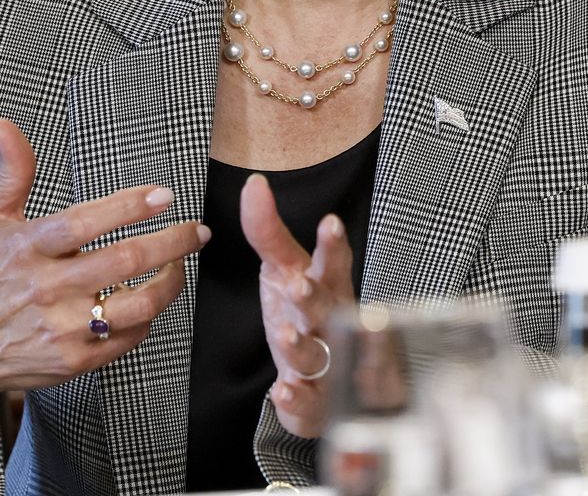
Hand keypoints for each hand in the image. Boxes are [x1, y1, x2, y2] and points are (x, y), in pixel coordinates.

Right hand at [0, 118, 210, 440]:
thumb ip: (12, 173)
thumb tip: (5, 125)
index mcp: (26, 247)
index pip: (84, 221)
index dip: (128, 206)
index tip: (163, 195)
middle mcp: (46, 288)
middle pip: (124, 261)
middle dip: (171, 242)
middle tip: (196, 231)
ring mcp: (63, 328)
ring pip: (137, 305)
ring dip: (170, 282)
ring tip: (180, 265)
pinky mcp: (75, 360)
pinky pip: (129, 337)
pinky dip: (148, 316)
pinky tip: (149, 298)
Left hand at [241, 173, 355, 438]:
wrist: (324, 383)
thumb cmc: (306, 316)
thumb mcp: (285, 271)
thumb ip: (268, 232)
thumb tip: (254, 183)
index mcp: (327, 289)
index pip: (333, 264)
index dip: (332, 246)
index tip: (330, 223)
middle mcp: (331, 325)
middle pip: (326, 309)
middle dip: (314, 298)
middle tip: (300, 286)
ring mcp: (326, 366)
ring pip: (317, 356)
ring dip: (301, 346)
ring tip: (285, 336)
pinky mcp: (315, 403)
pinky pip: (307, 403)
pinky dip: (296, 400)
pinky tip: (282, 392)